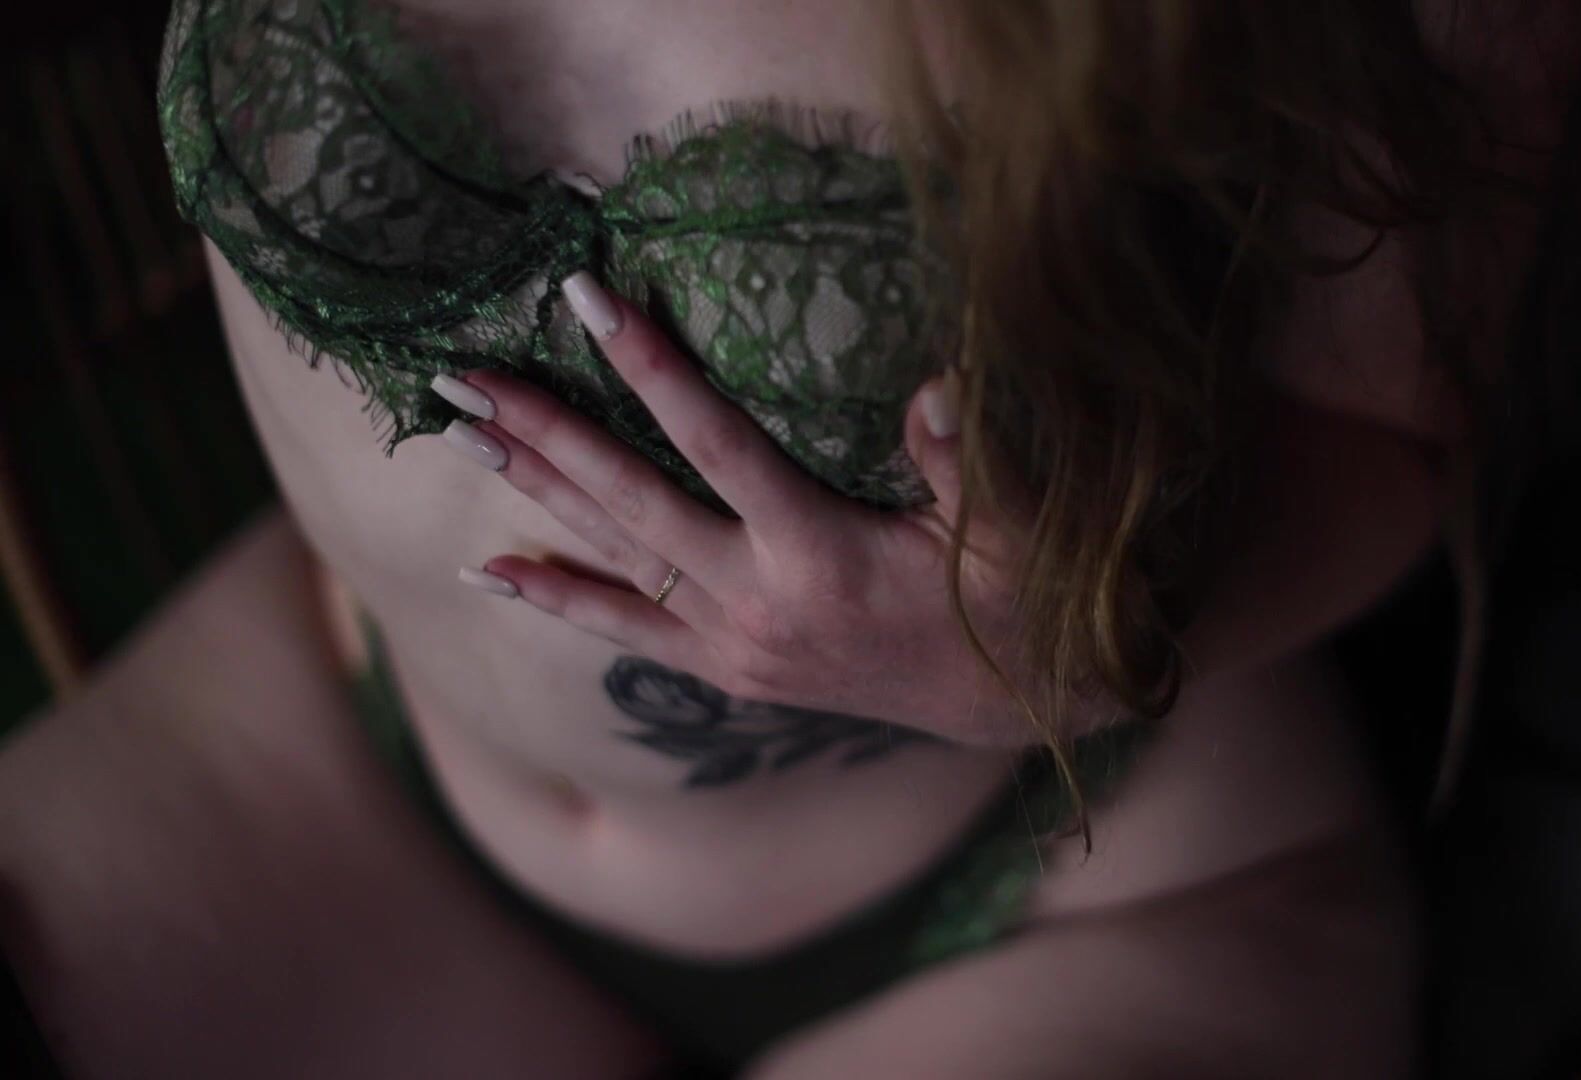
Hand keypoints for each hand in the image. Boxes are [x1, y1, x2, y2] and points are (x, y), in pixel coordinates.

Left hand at [436, 272, 1041, 744]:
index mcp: (820, 557)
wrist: (1011, 702)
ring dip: (535, 496)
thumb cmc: (1012, 600)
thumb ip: (964, 462)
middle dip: (545, 434)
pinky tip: (494, 573)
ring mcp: (734, 647)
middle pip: (630, 502)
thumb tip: (936, 385)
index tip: (591, 299)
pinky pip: (627, 631)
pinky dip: (561, 599)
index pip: (716, 444)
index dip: (652, 370)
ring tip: (461, 436)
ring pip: (615, 560)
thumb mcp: (1010, 532)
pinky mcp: (728, 671)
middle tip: (463, 377)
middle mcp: (759, 605)